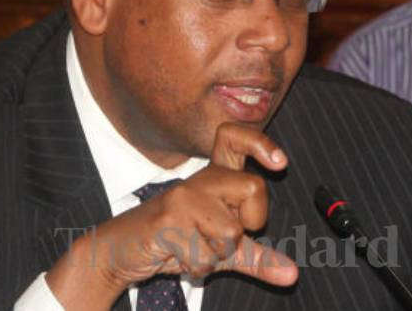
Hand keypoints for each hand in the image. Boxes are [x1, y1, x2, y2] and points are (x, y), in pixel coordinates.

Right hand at [46, 122, 297, 308]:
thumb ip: (256, 258)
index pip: (235, 138)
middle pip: (252, 188)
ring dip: (216, 255)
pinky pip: (204, 255)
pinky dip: (197, 267)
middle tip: (223, 236)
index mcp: (214, 177)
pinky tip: (178, 256)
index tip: (280, 162)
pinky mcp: (167, 219)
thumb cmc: (173, 243)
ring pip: (231, 232)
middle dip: (248, 225)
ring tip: (193, 248)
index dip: (260, 143)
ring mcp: (182, 197)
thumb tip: (292, 274)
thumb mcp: (220, 251)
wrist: (120, 251)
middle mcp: (200, 180)